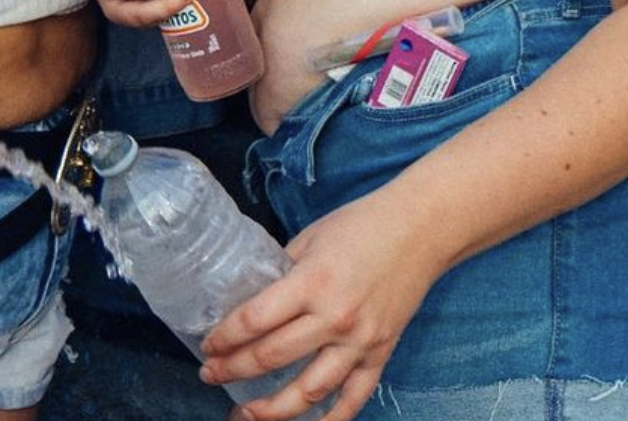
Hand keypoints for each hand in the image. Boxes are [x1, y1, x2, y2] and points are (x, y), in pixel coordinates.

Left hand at [201, 193, 439, 420]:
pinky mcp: (380, 355)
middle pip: (272, 358)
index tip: (208, 347)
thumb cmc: (360, 225)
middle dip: (234, 371)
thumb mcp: (311, 238)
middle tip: (211, 376)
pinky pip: (351, 400)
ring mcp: (359, 343)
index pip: (255, 320)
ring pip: (308, 392)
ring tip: (245, 414)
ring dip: (272, 410)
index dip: (225, 338)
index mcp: (311, 282)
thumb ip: (284, 270)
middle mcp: (334, 318)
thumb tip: (255, 294)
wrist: (419, 230)